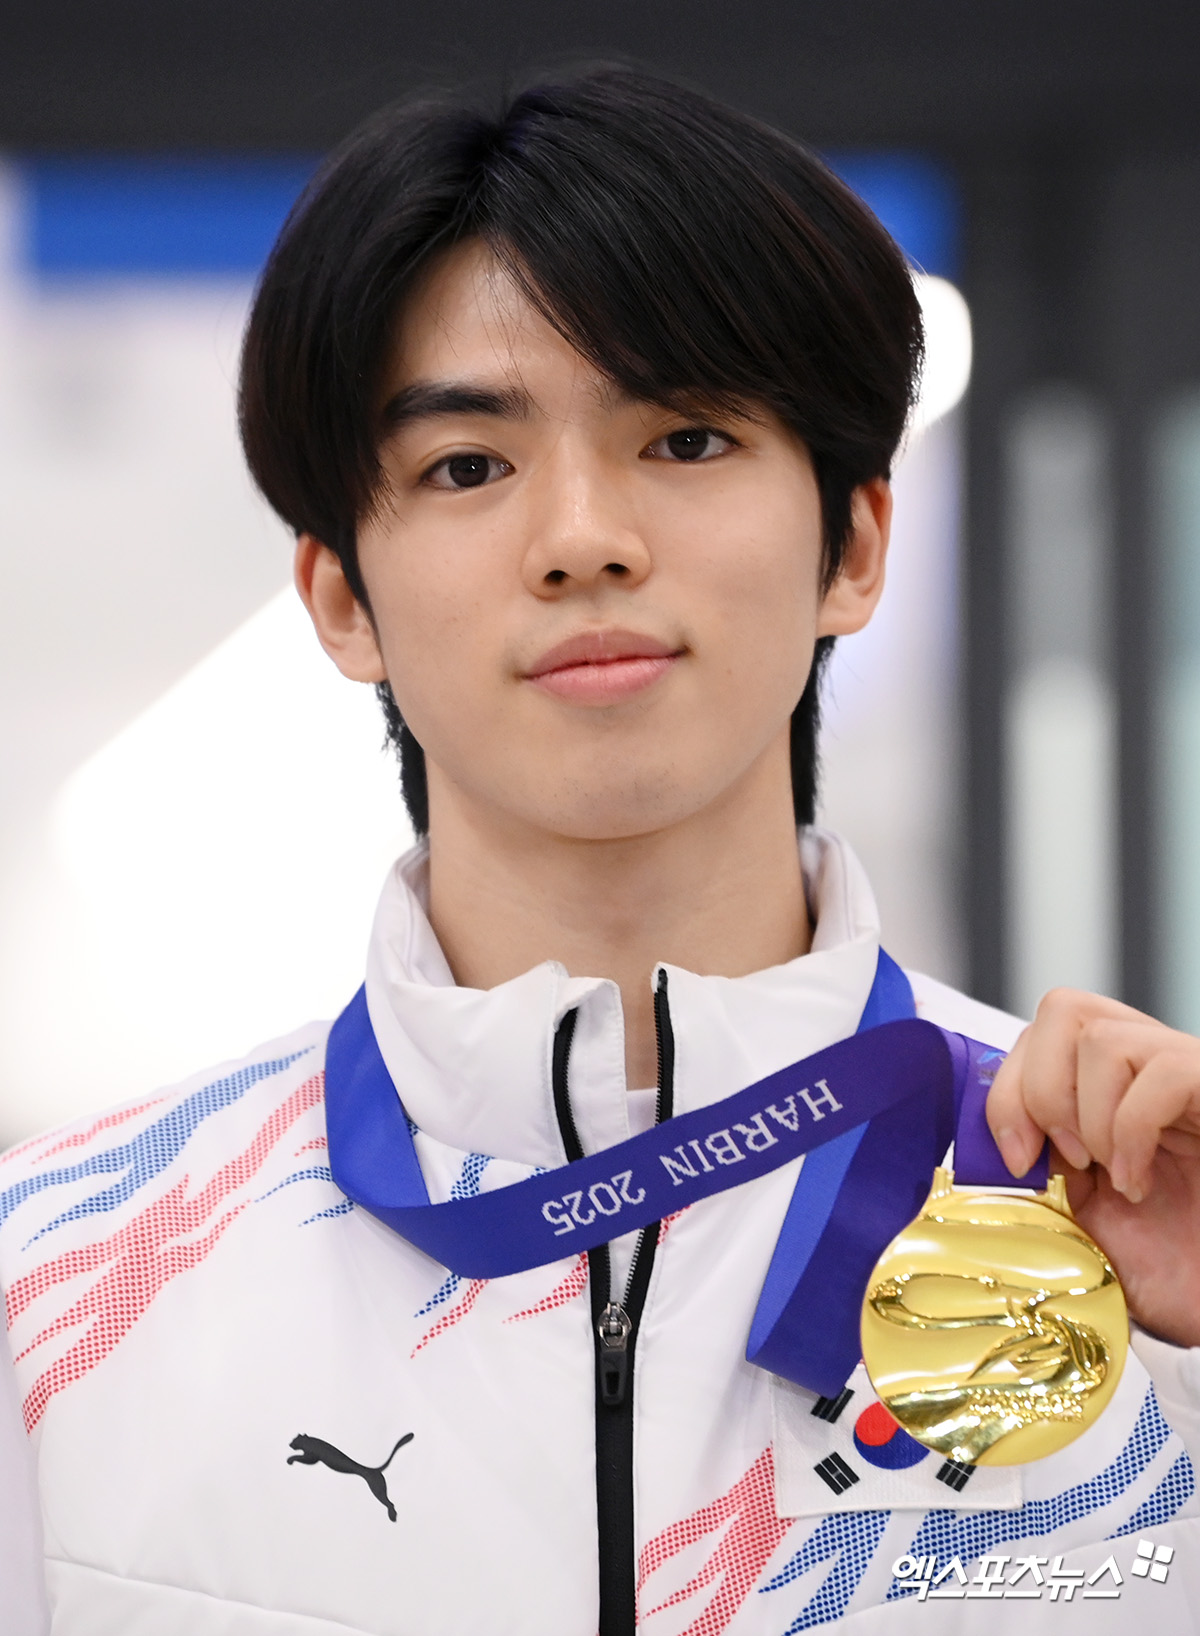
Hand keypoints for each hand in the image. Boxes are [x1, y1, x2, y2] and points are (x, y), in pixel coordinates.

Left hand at [986, 988, 1199, 1347]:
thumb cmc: (1161, 1265)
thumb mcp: (1077, 1208)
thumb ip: (1036, 1159)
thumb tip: (990, 1132)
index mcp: (1104, 1085)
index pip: (1036, 1033)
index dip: (1008, 1089)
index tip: (1016, 1159)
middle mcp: (1145, 1066)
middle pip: (1063, 1010)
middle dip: (1041, 1091)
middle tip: (1069, 1160)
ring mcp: (1187, 1074)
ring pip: (1103, 1037)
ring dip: (1090, 1118)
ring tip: (1115, 1175)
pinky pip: (1164, 1073)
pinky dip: (1132, 1131)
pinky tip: (1140, 1181)